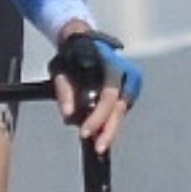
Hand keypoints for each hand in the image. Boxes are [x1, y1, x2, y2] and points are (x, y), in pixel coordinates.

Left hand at [50, 25, 139, 155]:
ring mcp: (130, 82)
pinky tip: (101, 135)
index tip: (84, 133)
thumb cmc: (71, 57)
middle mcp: (126, 74)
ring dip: (110, 130)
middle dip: (109, 131)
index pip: (108, 97)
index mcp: (111, 65)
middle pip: (120, 108)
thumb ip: (64, 91)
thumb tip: (68, 116)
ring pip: (121, 112)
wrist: (83, 43)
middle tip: (98, 148)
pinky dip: (110, 123)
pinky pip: (119, 111)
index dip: (97, 117)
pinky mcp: (128, 91)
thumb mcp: (60, 70)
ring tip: (98, 144)